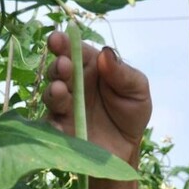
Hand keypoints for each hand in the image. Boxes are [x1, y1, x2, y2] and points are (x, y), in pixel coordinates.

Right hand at [43, 30, 151, 165]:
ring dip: (53, 91)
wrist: (127, 149)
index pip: (74, 50)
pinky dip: (52, 125)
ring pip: (51, 95)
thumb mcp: (137, 91)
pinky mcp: (60, 130)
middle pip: (58, 70)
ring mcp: (64, 107)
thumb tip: (106, 53)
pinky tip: (59, 126)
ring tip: (60, 90)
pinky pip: (50, 126)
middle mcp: (72, 84)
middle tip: (64, 65)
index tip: (58, 40)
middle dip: (59, 66)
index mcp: (89, 67)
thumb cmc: (130, 113)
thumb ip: (124, 73)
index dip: (63, 43)